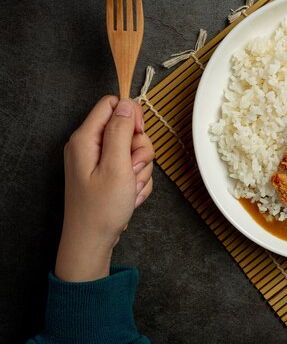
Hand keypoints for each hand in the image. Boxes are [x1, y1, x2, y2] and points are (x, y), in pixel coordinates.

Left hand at [55, 96, 154, 281]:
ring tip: (129, 187)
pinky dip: (137, 180)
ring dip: (141, 168)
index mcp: (86, 139)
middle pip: (128, 128)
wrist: (92, 242)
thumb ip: (121, 132)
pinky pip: (133, 167)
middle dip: (140, 149)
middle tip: (131, 170)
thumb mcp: (116, 167)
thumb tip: (127, 104)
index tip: (139, 135)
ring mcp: (99, 161)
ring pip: (134, 149)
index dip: (131, 115)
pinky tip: (129, 194)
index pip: (112, 105)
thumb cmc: (100, 209)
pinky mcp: (107, 174)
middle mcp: (90, 146)